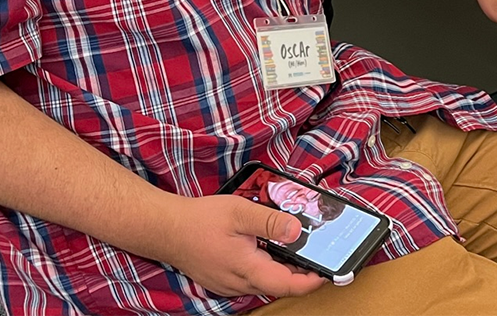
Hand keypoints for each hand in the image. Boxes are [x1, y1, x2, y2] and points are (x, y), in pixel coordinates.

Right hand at [156, 193, 327, 298]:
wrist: (166, 229)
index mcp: (247, 268)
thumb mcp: (240, 212)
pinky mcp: (224, 280)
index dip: (312, 281)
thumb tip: (298, 230)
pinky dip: (267, 266)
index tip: (330, 271)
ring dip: (284, 269)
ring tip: (299, 247)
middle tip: (319, 253)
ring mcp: (230, 284)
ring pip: (266, 282)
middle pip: (279, 284)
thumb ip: (271, 221)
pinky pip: (252, 278)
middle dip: (302, 272)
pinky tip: (270, 248)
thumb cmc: (200, 220)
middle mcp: (239, 283)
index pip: (287, 284)